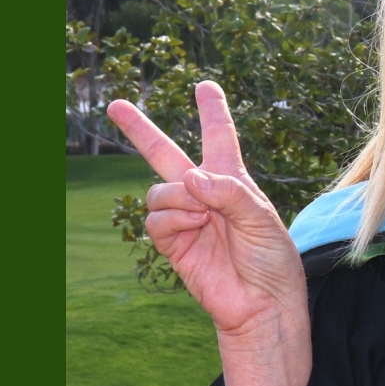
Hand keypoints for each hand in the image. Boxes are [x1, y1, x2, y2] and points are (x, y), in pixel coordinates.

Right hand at [106, 84, 308, 343]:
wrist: (259, 300)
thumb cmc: (270, 256)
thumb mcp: (262, 216)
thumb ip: (229, 192)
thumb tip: (190, 177)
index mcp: (233, 178)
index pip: (220, 136)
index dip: (212, 110)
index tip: (205, 85)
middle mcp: (204, 193)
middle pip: (165, 154)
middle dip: (139, 129)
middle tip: (113, 104)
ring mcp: (184, 218)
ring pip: (159, 191)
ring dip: (180, 199)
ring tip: (205, 217)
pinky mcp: (170, 244)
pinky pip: (155, 219)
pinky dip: (173, 220)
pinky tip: (194, 229)